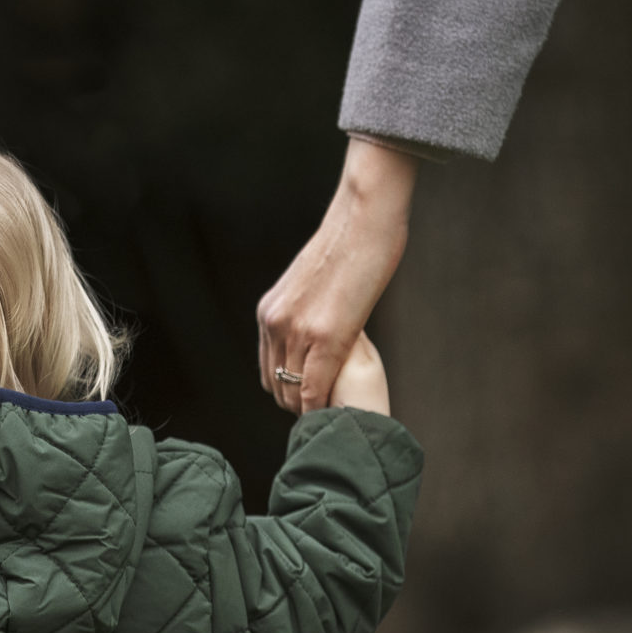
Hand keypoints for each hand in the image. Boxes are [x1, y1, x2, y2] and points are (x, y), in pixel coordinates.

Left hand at [256, 136, 416, 413]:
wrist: (363, 218)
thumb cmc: (347, 244)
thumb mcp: (310, 283)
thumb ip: (304, 309)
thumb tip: (314, 322)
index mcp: (269, 311)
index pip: (268, 368)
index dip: (287, 390)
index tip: (309, 399)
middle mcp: (275, 323)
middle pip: (277, 384)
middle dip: (297, 403)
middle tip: (324, 412)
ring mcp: (297, 330)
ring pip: (294, 390)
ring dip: (312, 408)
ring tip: (334, 414)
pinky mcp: (326, 336)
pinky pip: (315, 386)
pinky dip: (323, 404)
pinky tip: (339, 411)